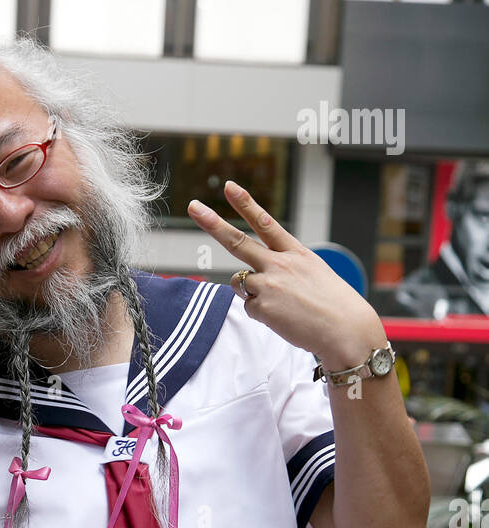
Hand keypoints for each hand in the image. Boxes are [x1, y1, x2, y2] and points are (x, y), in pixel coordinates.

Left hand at [188, 182, 383, 367]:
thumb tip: (252, 281)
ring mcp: (269, 284)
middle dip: (213, 224)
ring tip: (282, 303)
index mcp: (295, 252)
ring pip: (240, 282)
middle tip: (193, 207)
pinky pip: (250, 309)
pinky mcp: (262, 307)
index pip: (265, 223)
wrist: (345, 330)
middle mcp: (279, 264)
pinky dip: (263, 315)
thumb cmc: (333, 306)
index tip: (230, 187)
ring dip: (251, 291)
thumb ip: (284, 270)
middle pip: (238, 242)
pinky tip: (284, 318)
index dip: (246, 204)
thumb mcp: (314, 275)